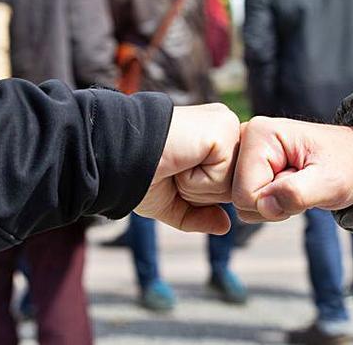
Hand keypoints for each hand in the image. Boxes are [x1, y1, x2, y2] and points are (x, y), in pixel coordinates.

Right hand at [135, 103, 239, 234]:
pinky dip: (198, 181)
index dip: (203, 193)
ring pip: (233, 185)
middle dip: (203, 193)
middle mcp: (224, 127)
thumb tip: (226, 226)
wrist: (116, 156)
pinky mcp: (222, 130)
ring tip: (176, 165)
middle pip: (236, 186)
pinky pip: (224, 178)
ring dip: (199, 188)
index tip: (175, 175)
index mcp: (214, 139)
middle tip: (174, 171)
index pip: (230, 182)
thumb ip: (198, 215)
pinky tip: (180, 160)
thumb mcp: (170, 202)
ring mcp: (226, 126)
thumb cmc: (136, 175)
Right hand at [233, 117, 352, 222]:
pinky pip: (247, 201)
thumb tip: (264, 205)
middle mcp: (244, 137)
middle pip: (238, 199)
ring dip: (273, 204)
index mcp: (258, 133)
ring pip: (241, 204)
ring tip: (296, 184)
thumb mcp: (330, 182)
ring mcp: (244, 151)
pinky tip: (288, 186)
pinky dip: (270, 203)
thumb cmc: (347, 166)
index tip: (302, 184)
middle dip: (272, 204)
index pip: (244, 194)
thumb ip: (297, 193)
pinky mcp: (248, 164)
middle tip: (301, 184)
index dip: (274, 204)